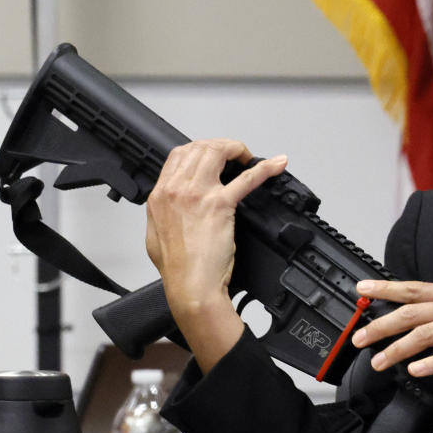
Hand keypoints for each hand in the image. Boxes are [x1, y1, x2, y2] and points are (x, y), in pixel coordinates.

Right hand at [145, 138, 286, 371]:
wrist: (190, 286)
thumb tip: (172, 204)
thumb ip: (164, 212)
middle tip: (234, 155)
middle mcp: (176, 189)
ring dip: (237, 150)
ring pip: (218, 152)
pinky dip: (265, 168)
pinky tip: (276, 165)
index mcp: (160, 195)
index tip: (213, 155)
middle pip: (200, 147)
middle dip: (221, 146)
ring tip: (248, 157)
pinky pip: (247, 178)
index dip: (200, 148)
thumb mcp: (156, 233)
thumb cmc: (177, 268)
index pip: (179, 154)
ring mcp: (198, 194)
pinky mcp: (220, 205)